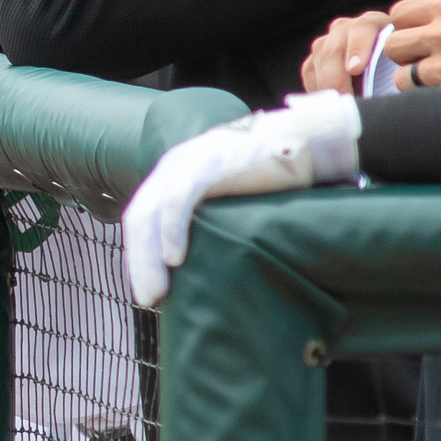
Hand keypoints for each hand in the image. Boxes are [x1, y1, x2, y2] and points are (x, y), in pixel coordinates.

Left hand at [123, 91, 364, 307]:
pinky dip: (171, 231)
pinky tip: (174, 259)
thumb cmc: (270, 174)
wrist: (301, 140)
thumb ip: (211, 218)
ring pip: (150, 214)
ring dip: (148, 257)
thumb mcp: (229, 196)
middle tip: (148, 299)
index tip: (147, 288)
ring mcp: (188, 162)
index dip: (139, 255)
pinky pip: (179, 201)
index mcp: (175, 173)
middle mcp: (174, 165)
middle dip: (139, 263)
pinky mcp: (208, 164)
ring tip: (157, 291)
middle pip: (140, 219)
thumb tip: (207, 263)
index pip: (142, 218)